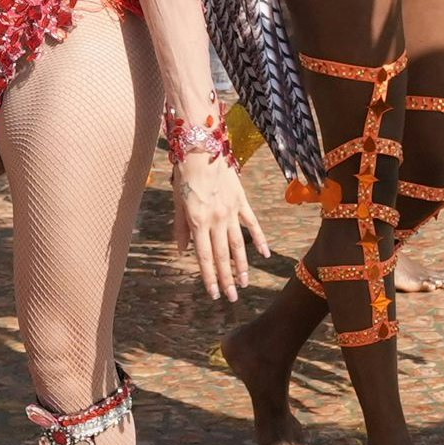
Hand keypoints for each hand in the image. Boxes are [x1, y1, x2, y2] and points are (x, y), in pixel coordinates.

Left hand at [174, 156, 276, 299]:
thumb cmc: (185, 174)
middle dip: (226, 279)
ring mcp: (231, 211)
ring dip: (242, 265)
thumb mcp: (177, 202)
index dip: (209, 277)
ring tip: (245, 283)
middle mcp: (216, 219)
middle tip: (231, 298)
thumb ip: (181, 228)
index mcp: (198, 221)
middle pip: (222, 256)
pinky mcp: (241, 200)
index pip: (203, 257)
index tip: (213, 293)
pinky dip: (259, 239)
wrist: (201, 146)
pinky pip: (252, 223)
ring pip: (238, 244)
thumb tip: (183, 251)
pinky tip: (266, 253)